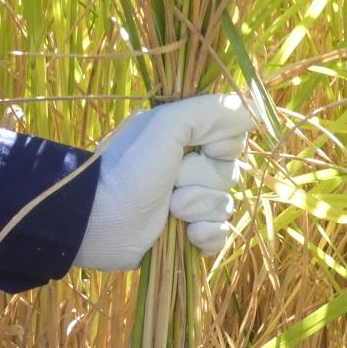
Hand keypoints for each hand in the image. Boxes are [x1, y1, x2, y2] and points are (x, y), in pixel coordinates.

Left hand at [74, 94, 251, 270]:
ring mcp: (189, 202)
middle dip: (203, 181)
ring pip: (226, 205)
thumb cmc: (128, 169)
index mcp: (185, 137)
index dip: (223, 147)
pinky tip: (188, 234)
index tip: (202, 148)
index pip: (234, 138)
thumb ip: (209, 111)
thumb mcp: (165, 125)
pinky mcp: (187, 234)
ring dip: (198, 208)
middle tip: (171, 183)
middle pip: (231, 173)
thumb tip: (248, 112)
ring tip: (169, 209)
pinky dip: (207, 236)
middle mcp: (189, 166)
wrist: (98, 221)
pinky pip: (221, 234)